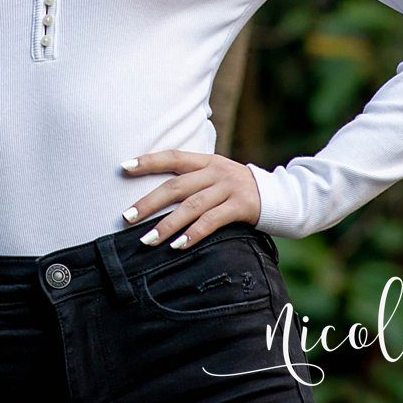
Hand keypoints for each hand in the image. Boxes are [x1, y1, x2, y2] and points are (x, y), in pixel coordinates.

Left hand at [120, 145, 261, 247]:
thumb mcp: (217, 176)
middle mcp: (215, 171)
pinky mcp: (241, 206)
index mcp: (207, 160)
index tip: (123, 168)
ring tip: (147, 240)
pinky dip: (193, 234)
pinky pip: (213, 221)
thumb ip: (194, 180)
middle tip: (127, 217)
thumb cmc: (238, 189)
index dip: (148, 161)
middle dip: (149, 202)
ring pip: (191, 206)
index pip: (173, 156)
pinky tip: (178, 246)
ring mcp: (228, 188)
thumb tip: (157, 193)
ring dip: (167, 225)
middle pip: (176, 186)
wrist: (279, 196)